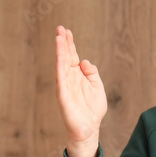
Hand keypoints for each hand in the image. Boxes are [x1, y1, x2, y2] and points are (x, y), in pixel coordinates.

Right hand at [55, 25, 107, 156]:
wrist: (89, 128)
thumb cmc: (93, 109)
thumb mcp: (97, 86)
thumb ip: (92, 72)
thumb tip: (84, 61)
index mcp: (78, 75)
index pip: (72, 56)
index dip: (70, 43)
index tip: (67, 31)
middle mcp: (69, 78)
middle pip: (65, 56)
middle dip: (63, 42)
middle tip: (60, 28)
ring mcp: (65, 85)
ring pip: (61, 64)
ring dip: (60, 50)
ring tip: (58, 37)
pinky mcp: (62, 94)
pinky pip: (60, 77)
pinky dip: (59, 65)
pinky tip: (59, 55)